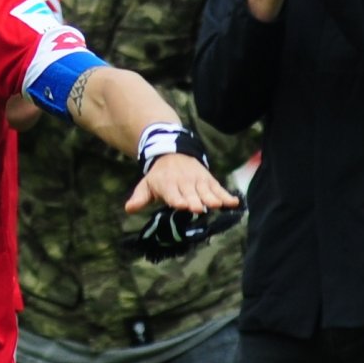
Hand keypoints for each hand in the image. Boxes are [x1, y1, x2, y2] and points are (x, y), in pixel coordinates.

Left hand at [125, 154, 239, 214]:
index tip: (182, 205)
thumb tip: (129, 208)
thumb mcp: (146, 185)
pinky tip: (235, 203)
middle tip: (200, 208)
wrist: (173, 153)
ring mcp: (198, 181)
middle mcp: (183, 183)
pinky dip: (226, 195)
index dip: (177, 200)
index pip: (172, 194)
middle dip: (195, 201)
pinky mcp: (209, 180)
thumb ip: (139, 198)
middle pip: (191, 194)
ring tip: (218, 205)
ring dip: (212, 198)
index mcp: (167, 185)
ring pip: (206, 191)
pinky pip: (218, 188)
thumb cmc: (159, 176)